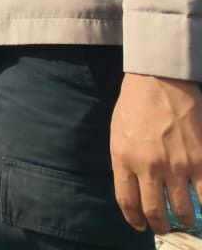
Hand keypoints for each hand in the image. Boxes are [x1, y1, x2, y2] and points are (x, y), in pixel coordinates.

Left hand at [110, 73, 201, 233]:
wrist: (158, 82)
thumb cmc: (134, 105)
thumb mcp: (117, 134)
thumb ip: (124, 161)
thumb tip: (133, 187)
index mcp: (124, 159)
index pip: (127, 201)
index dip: (135, 219)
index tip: (141, 225)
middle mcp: (149, 167)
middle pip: (155, 210)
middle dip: (160, 225)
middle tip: (164, 228)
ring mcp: (177, 165)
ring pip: (183, 208)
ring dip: (184, 218)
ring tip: (185, 219)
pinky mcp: (200, 160)